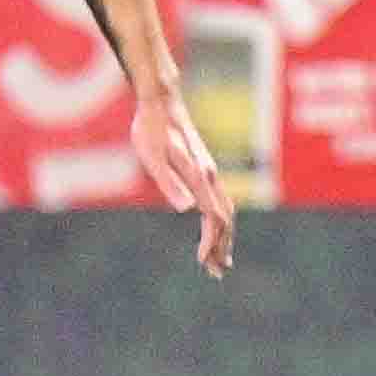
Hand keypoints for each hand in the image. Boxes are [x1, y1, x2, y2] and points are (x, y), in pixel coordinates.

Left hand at [133, 78, 241, 277]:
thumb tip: (186, 210)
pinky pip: (219, 203)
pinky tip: (211, 231)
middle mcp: (211, 177)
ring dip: (223, 238)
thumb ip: (170, 183)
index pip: (214, 218)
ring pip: (225, 212)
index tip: (203, 263)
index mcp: (201, 178)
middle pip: (225, 220)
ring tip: (219, 260)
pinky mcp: (204, 171)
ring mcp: (210, 174)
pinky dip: (219, 223)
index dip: (210, 242)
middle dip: (221, 247)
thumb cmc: (150, 130)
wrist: (160, 103)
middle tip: (216, 273)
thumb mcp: (152, 158)